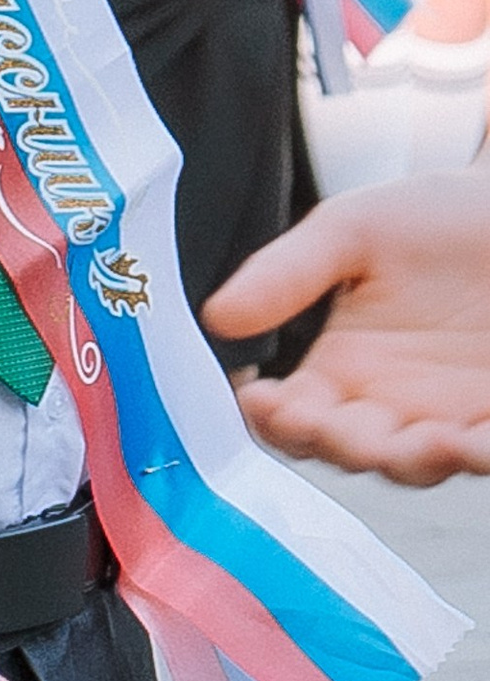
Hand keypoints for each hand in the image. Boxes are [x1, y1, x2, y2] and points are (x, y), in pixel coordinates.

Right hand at [208, 173, 489, 480]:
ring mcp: (447, 417)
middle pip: (349, 451)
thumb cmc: (440, 217)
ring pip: (417, 463)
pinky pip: (487, 449)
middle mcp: (389, 404)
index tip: (259, 398)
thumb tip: (218, 315)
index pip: (290, 416)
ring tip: (426, 437)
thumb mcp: (350, 231)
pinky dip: (480, 451)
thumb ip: (285, 273)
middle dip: (340, 443)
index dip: (271, 417)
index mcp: (341, 369)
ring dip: (416, 457)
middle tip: (332, 421)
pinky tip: (473, 440)